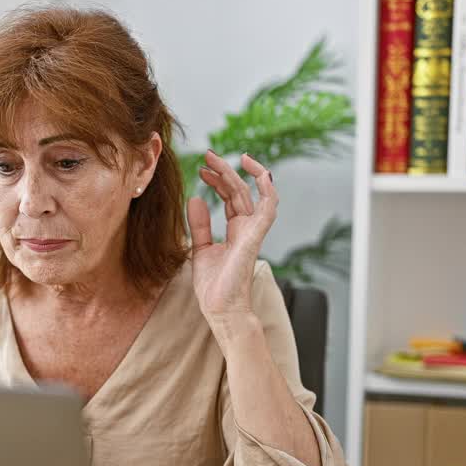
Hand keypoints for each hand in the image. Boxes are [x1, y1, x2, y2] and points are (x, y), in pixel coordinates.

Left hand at [187, 150, 277, 332]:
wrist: (221, 310)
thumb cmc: (214, 287)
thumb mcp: (200, 249)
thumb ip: (200, 225)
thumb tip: (196, 199)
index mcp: (236, 231)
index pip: (230, 198)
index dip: (218, 181)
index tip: (202, 169)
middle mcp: (247, 228)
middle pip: (238, 192)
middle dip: (224, 171)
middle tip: (208, 155)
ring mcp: (253, 232)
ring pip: (251, 194)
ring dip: (238, 174)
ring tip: (220, 160)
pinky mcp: (255, 237)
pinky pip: (269, 208)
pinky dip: (268, 189)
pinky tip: (260, 173)